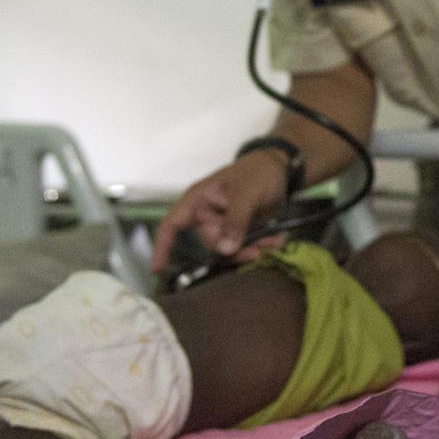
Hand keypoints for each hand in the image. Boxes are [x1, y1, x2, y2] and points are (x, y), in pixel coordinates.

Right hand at [150, 153, 288, 272]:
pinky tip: (275, 238)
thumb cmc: (257, 172)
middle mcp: (207, 215)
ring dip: (251, 248)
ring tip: (271, 241)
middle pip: (210, 244)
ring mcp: (224, 224)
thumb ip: (235, 220)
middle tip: (257, 249)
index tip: (157, 269)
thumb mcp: (247, 193)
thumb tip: (224, 249)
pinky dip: (261, 245)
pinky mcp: (241, 231)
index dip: (162, 246)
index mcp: (198, 200)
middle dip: (233, 249)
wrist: (281, 169)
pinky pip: (246, 247)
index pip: (172, 224)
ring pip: (230, 249)